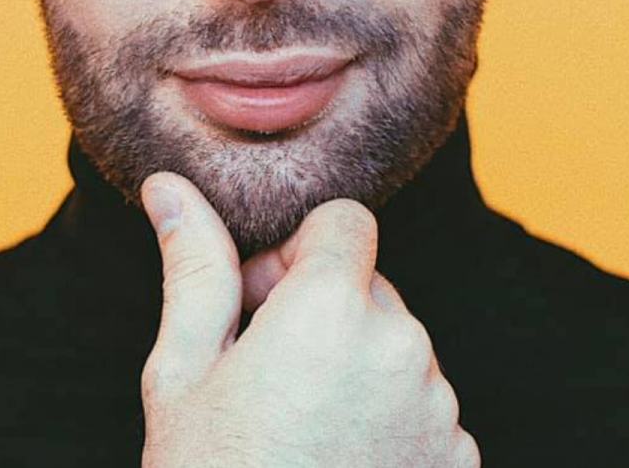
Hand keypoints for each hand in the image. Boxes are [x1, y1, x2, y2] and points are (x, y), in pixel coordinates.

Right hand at [139, 171, 479, 467]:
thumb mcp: (184, 374)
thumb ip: (192, 266)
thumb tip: (169, 187)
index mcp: (332, 310)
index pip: (344, 220)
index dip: (298, 250)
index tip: (261, 299)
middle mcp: (403, 348)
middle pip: (368, 281)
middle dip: (321, 305)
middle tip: (268, 369)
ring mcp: (440, 409)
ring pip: (395, 342)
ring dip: (354, 359)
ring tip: (300, 425)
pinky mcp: (460, 461)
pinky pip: (423, 400)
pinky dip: (387, 412)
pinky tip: (337, 460)